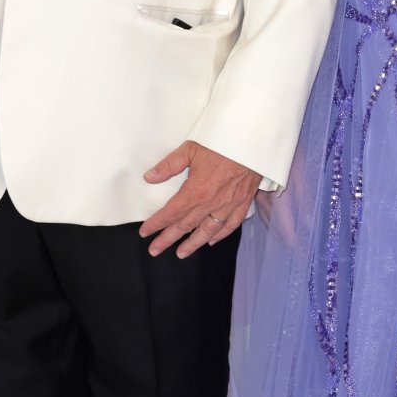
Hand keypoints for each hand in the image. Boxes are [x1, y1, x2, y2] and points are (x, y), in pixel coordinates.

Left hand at [140, 140, 260, 257]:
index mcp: (195, 191)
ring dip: (192, 244)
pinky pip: (230, 226)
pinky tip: (212, 241)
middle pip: (185, 226)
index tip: (145, 232)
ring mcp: (227, 206)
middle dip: (167, 239)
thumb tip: (149, 177)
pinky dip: (220, 235)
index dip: (156, 224)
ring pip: (207, 231)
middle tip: (155, 250)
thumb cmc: (221, 143)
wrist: (251, 142)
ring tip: (180, 254)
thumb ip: (168, 165)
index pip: (170, 213)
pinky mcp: (241, 204)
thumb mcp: (190, 149)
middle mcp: (210, 203)